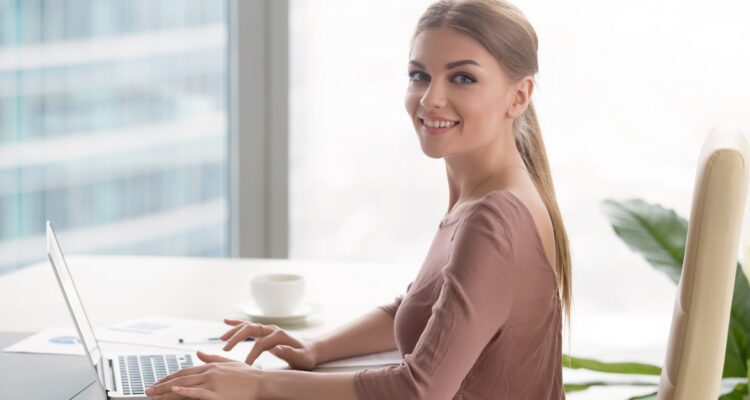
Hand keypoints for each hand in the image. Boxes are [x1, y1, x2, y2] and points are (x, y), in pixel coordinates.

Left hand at [146, 352, 261, 399]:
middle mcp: (209, 372)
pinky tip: (174, 391)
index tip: (157, 383)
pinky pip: (198, 392)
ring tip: (153, 394)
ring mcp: (213, 383)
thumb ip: (211, 358)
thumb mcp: (229, 363)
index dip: (169, 377)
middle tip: (148, 390)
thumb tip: (198, 353)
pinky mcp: (218, 394)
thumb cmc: (248, 376)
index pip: (184, 371)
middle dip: (162, 385)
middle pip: (180, 378)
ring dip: (166, 390)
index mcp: (210, 366)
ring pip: (185, 386)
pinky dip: (184, 392)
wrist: (262, 382)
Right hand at [221, 319, 317, 369]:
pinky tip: (226, 321)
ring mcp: (268, 329)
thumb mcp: (302, 357)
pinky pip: (249, 326)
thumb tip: (277, 348)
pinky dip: (237, 323)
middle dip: (237, 338)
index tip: (245, 366)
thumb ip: (290, 353)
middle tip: (225, 349)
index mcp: (279, 336)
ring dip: (234, 330)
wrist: (311, 348)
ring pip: (248, 326)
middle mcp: (272, 329)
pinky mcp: (265, 332)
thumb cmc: (306, 355)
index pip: (260, 344)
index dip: (252, 355)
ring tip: (222, 339)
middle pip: (251, 329)